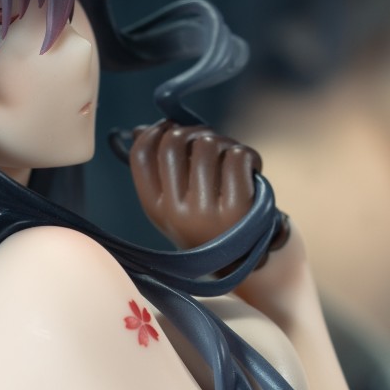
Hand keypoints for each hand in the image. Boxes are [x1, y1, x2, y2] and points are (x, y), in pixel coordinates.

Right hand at [128, 122, 260, 250]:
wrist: (243, 262)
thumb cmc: (206, 222)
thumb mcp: (176, 203)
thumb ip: (160, 169)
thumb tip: (139, 130)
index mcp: (156, 209)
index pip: (141, 155)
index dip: (155, 131)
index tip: (171, 127)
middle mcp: (176, 212)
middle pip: (174, 142)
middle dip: (193, 131)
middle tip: (208, 141)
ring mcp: (206, 212)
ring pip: (208, 144)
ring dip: (223, 141)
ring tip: (231, 156)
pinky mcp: (238, 209)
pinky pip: (237, 157)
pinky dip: (247, 154)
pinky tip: (250, 166)